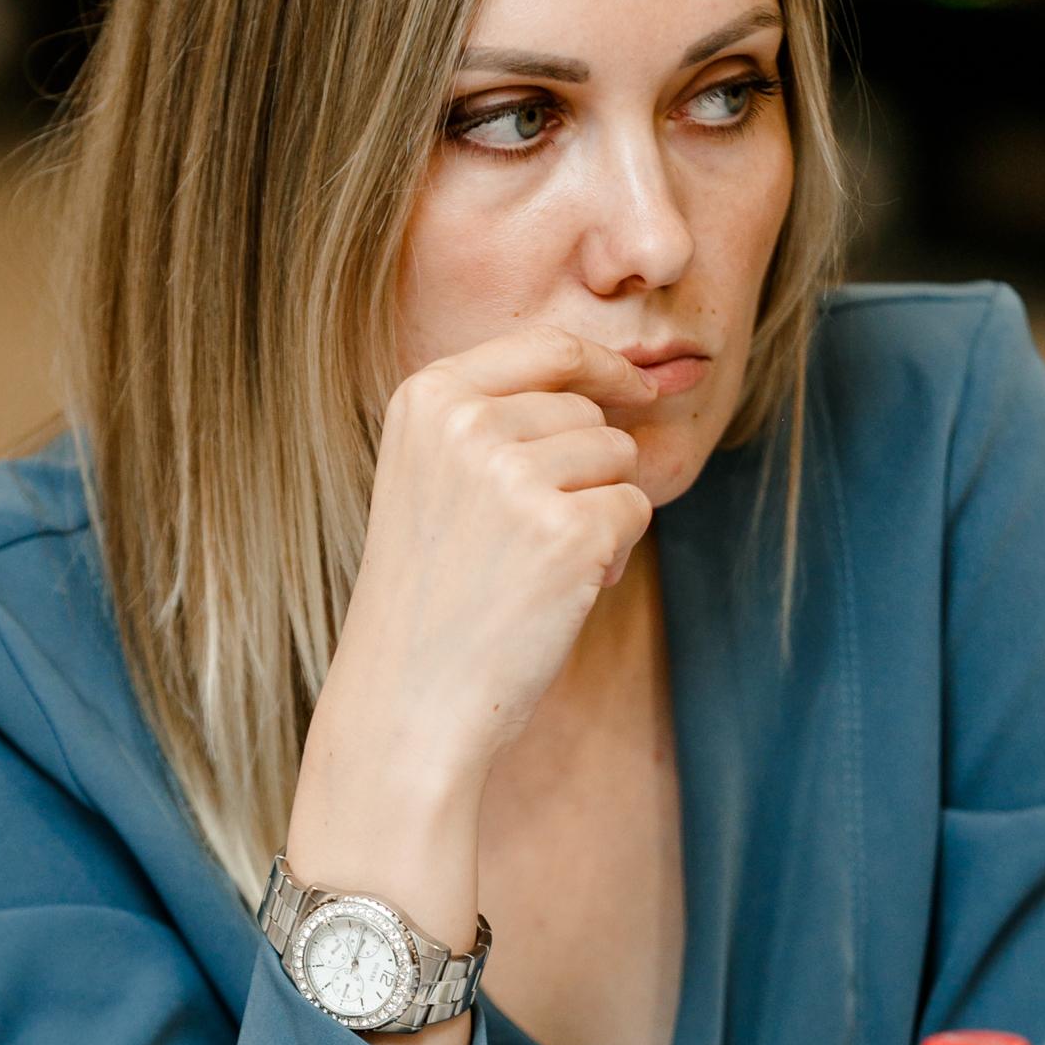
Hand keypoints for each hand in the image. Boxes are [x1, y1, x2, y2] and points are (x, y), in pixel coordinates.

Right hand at [312, 326, 656, 785]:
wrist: (408, 699)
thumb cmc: (431, 598)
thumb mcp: (434, 479)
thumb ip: (497, 420)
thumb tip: (615, 382)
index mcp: (427, 398)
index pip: (546, 346)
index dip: (603, 365)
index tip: (635, 387)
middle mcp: (467, 423)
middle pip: (589, 411)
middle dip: (588, 471)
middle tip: (536, 541)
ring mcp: (516, 474)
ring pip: (618, 458)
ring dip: (601, 511)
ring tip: (541, 566)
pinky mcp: (567, 531)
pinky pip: (634, 510)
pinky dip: (616, 552)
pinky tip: (562, 590)